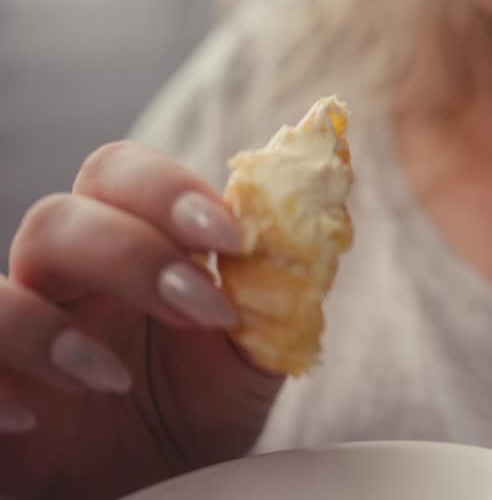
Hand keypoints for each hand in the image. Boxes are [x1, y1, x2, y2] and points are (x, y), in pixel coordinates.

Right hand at [1, 142, 283, 499]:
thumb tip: (309, 243)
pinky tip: (34, 415)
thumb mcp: (251, 361)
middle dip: (132, 252)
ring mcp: (14, 335)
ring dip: (49, 327)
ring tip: (114, 377)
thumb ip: (277, 303)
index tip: (232, 235)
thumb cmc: (194, 414)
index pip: (120, 175)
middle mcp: (61, 282)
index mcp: (128, 249)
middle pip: (59, 218)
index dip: (167, 190)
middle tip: (201, 307)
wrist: (156, 489)